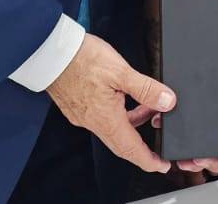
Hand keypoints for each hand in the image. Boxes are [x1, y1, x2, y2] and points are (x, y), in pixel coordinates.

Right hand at [47, 33, 174, 172]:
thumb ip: (146, 88)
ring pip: (112, 130)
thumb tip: (167, 101)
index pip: (131, 149)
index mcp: (106, 119)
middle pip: (121, 144)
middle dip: (142, 148)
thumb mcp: (120, 71)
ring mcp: (83, 115)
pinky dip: (118, 116)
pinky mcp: (76, 107)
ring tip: (148, 109)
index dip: (149, 160)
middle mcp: (93, 122)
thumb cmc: (81, 59)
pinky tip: (124, 100)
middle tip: (158, 150)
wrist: (50, 51)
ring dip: (132, 124)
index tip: (162, 166)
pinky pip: (102, 120)